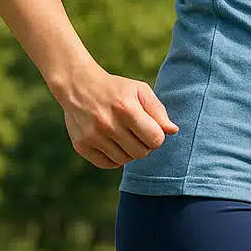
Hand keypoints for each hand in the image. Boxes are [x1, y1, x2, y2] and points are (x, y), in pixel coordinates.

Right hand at [51, 61, 178, 168]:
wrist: (78, 86)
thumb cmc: (115, 90)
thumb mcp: (139, 90)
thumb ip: (158, 111)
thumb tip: (173, 131)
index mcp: (126, 108)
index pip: (155, 139)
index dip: (156, 135)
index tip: (149, 128)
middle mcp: (108, 124)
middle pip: (141, 153)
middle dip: (143, 144)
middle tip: (135, 132)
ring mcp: (93, 136)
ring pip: (125, 160)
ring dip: (128, 151)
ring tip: (122, 136)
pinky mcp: (82, 146)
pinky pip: (108, 164)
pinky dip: (113, 157)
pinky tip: (111, 143)